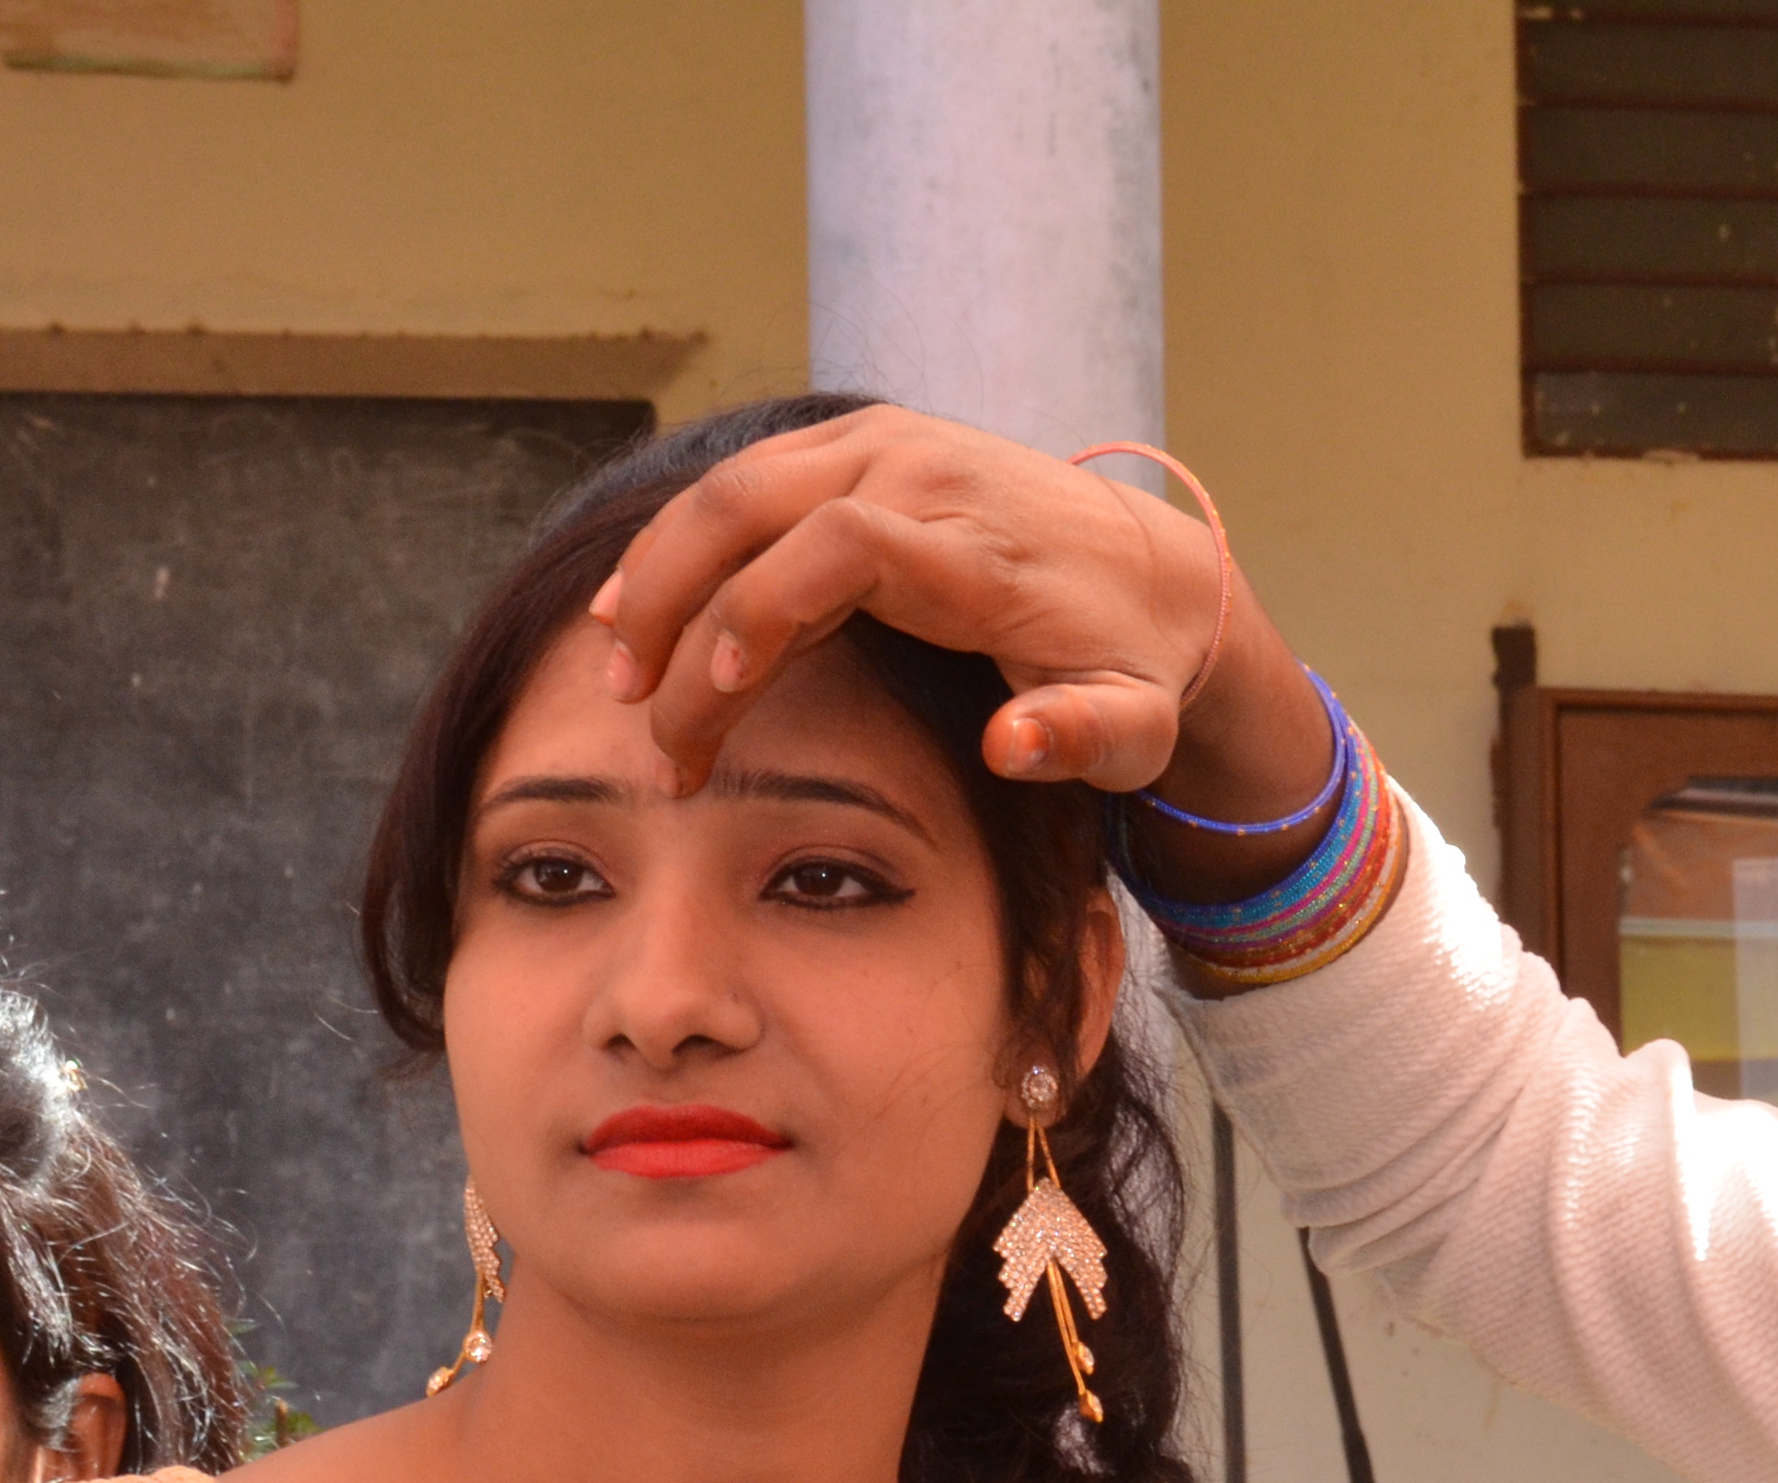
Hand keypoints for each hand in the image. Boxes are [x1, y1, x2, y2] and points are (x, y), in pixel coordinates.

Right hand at [590, 406, 1336, 834]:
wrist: (1161, 572)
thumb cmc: (1132, 666)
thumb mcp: (1131, 726)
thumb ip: (1081, 739)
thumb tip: (1011, 746)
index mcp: (974, 545)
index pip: (839, 547)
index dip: (759, 613)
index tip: (710, 699)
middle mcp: (922, 472)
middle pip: (757, 503)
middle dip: (673, 598)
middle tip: (629, 700)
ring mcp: (888, 444)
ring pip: (736, 484)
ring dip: (659, 568)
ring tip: (617, 664)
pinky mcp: (866, 440)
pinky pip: (751, 478)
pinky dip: (684, 538)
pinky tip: (636, 604)